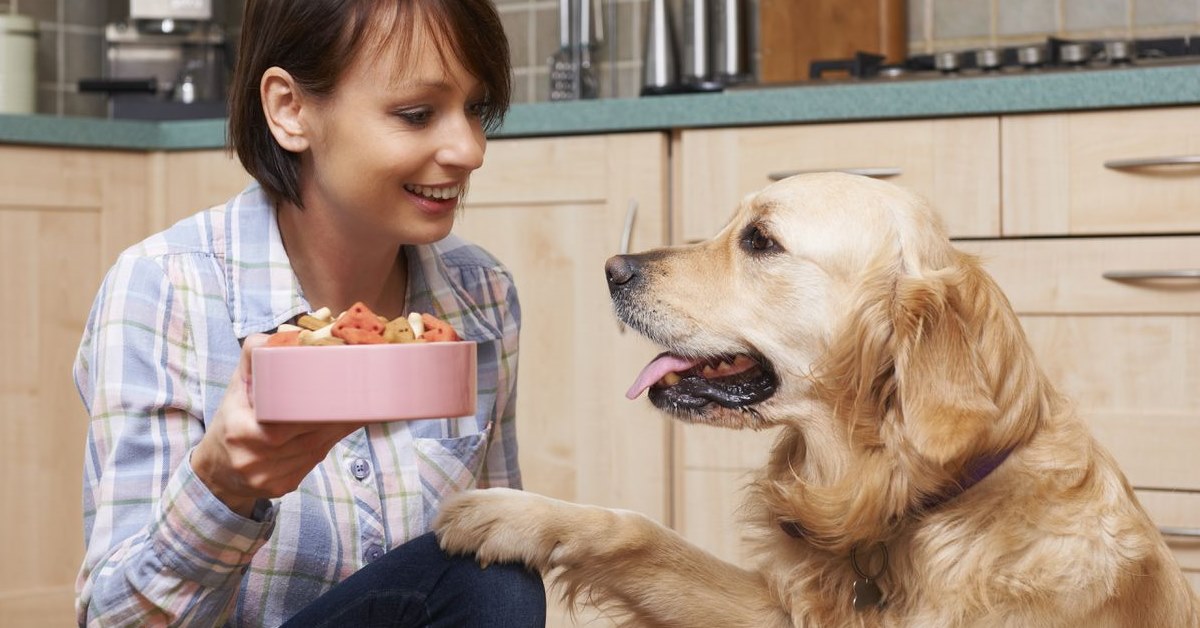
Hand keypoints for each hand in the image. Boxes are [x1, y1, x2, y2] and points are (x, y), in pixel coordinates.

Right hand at [192, 334, 366, 516]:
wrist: (216, 470)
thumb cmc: (232, 420)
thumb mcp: (236, 387)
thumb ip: (255, 358)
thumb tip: (282, 334)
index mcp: (242, 430)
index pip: (290, 418)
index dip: (322, 407)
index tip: (345, 391)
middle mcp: (254, 458)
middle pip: (310, 435)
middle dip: (338, 416)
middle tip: (363, 396)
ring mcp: (268, 477)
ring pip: (316, 450)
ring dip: (337, 431)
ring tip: (355, 411)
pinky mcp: (281, 488)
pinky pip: (312, 464)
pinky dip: (326, 446)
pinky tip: (334, 432)